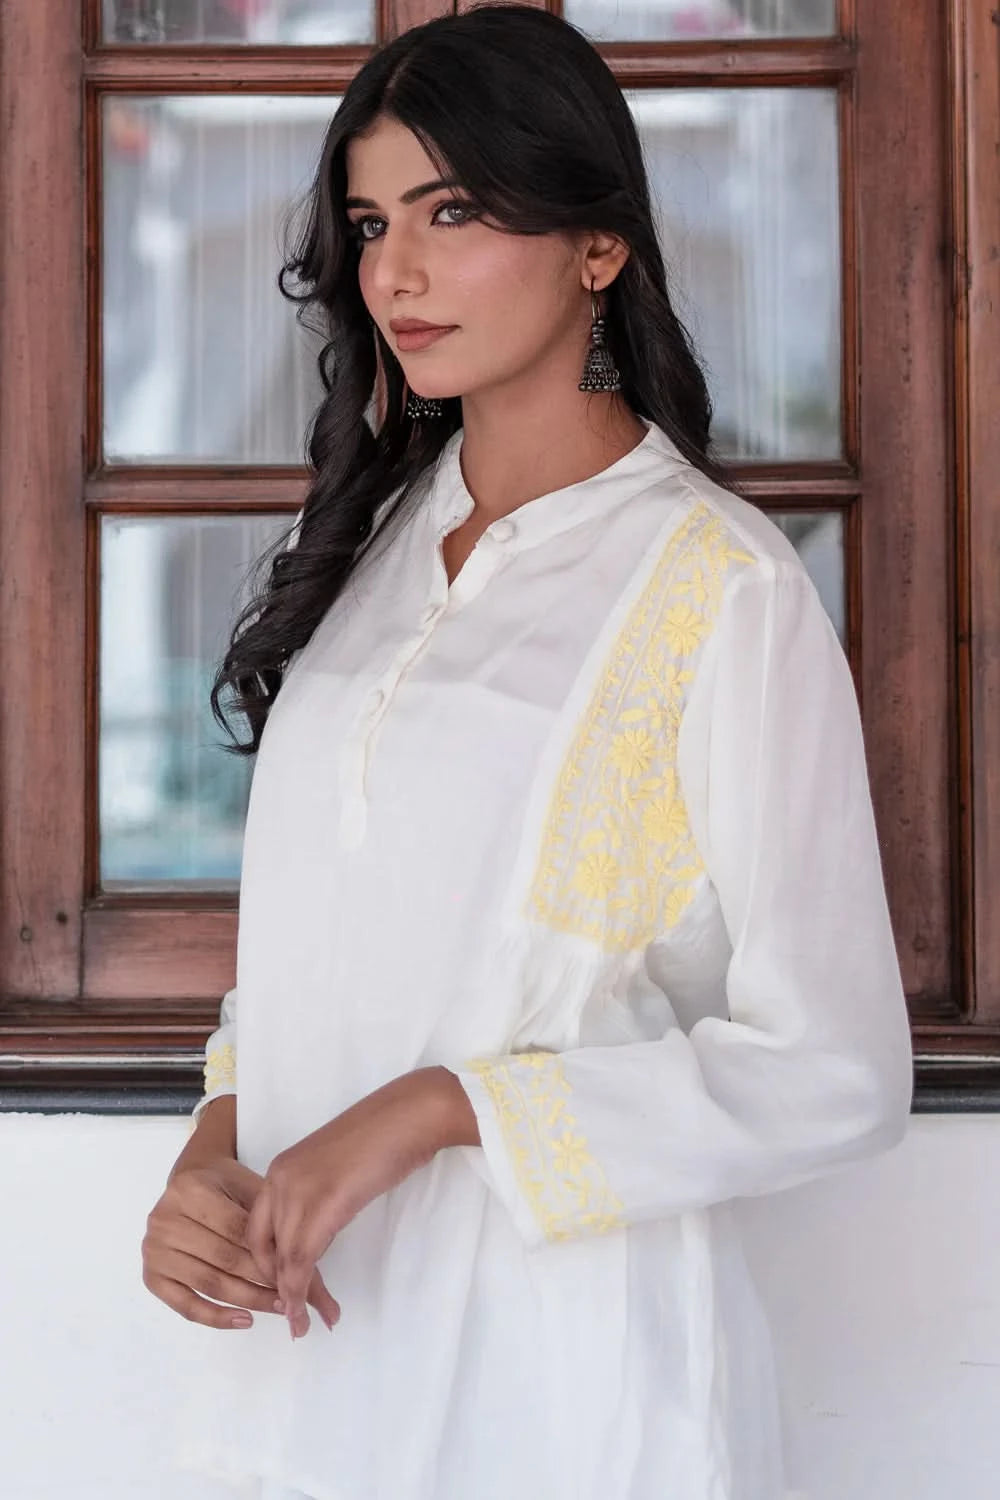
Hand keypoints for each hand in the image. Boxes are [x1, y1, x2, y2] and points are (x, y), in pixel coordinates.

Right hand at [142, 1154, 340, 1331]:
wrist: (193, 1177)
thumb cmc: (228, 1185)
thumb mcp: (256, 1192)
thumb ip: (281, 1227)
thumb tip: (313, 1271)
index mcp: (191, 1190)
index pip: (238, 1232)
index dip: (268, 1255)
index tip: (298, 1274)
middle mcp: (164, 1219)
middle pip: (223, 1260)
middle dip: (262, 1281)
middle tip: (293, 1298)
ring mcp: (153, 1248)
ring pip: (208, 1284)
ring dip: (246, 1301)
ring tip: (278, 1308)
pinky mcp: (151, 1274)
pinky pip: (184, 1304)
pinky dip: (215, 1317)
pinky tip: (244, 1319)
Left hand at [247, 1068, 457, 1339]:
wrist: (410, 1115)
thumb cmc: (384, 1136)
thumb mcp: (336, 1170)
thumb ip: (318, 1196)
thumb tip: (319, 1228)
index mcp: (281, 1169)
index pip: (258, 1229)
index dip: (267, 1265)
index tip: (283, 1293)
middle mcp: (279, 1178)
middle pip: (264, 1248)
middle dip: (276, 1287)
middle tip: (294, 1317)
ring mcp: (299, 1189)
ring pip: (283, 1259)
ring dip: (292, 1299)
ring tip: (303, 1325)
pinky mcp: (324, 1203)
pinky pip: (303, 1258)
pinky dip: (303, 1291)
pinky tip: (310, 1311)